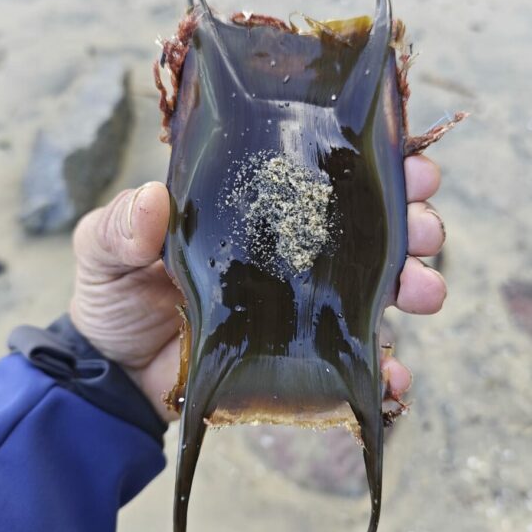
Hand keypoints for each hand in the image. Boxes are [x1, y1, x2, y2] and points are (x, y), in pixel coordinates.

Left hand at [70, 155, 446, 419]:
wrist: (112, 373)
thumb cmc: (114, 294)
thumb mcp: (104, 248)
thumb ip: (121, 224)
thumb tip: (154, 200)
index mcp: (256, 206)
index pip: (323, 171)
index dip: (373, 160)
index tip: (408, 158)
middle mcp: (291, 249)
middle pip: (369, 227)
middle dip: (412, 220)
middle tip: (426, 227)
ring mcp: (300, 304)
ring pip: (376, 287)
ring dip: (414, 284)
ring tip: (426, 290)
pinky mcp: (300, 357)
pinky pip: (352, 359)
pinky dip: (383, 366)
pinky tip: (394, 371)